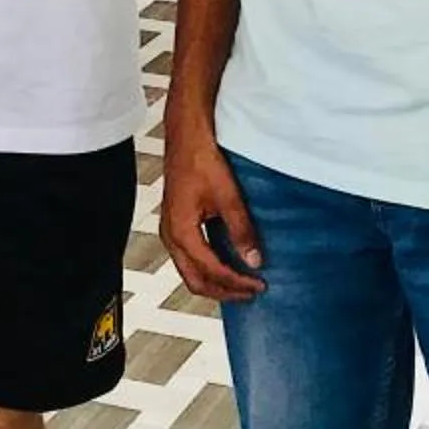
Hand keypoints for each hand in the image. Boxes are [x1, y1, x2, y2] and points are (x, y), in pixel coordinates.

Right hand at [159, 123, 263, 301]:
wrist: (186, 135)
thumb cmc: (200, 158)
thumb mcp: (228, 196)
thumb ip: (241, 230)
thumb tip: (254, 259)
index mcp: (181, 231)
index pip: (211, 270)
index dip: (236, 282)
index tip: (258, 284)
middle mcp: (171, 235)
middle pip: (195, 280)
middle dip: (224, 291)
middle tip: (250, 292)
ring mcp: (170, 229)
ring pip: (190, 271)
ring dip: (215, 281)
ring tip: (240, 283)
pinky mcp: (175, 223)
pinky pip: (188, 257)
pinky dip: (207, 267)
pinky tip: (225, 263)